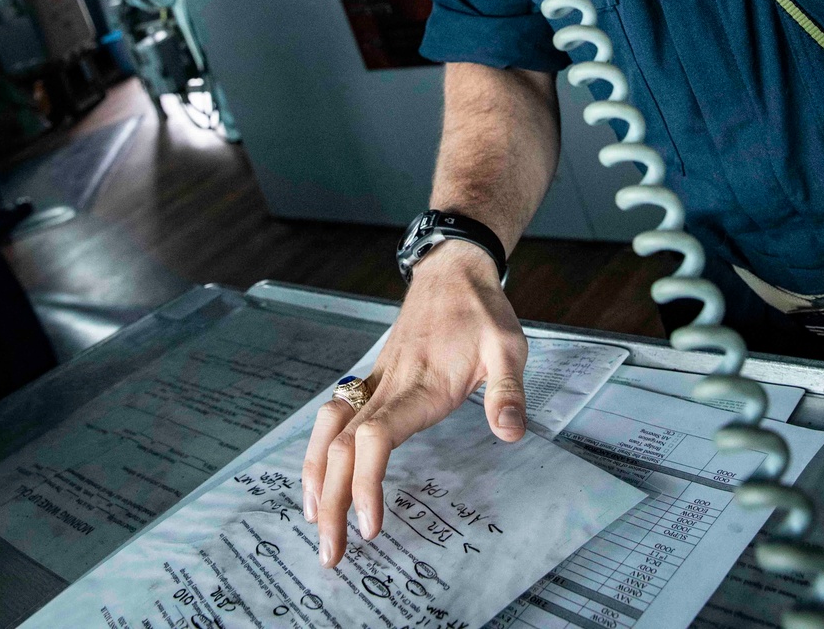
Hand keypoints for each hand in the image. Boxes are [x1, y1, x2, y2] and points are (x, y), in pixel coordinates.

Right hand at [301, 240, 527, 568]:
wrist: (453, 270)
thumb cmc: (481, 311)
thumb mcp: (509, 347)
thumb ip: (508, 392)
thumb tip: (509, 433)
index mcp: (420, 386)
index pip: (378, 438)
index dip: (367, 484)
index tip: (371, 525)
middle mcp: (388, 386)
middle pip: (343, 447)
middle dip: (331, 502)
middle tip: (331, 554)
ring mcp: (375, 380)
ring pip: (329, 430)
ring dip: (316, 476)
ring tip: (313, 519)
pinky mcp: (372, 378)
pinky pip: (333, 415)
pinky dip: (318, 449)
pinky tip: (318, 476)